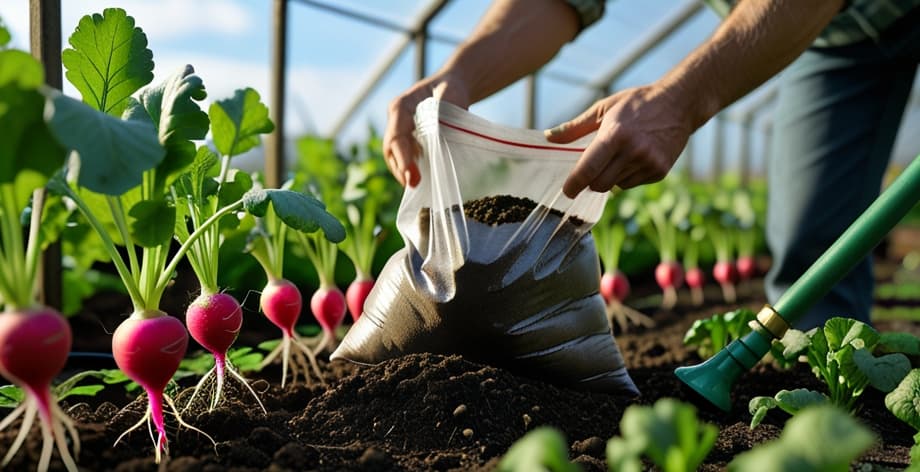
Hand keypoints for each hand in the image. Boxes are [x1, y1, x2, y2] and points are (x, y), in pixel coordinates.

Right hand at [383, 73, 470, 186]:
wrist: (451, 85)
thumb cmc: (451, 90)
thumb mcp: (450, 99)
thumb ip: (442, 118)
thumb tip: (440, 144)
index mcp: (401, 106)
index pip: (397, 135)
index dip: (403, 157)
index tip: (411, 175)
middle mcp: (396, 119)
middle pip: (391, 149)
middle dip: (402, 168)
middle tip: (415, 184)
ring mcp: (399, 130)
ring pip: (395, 155)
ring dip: (405, 172)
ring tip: (418, 185)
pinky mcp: (408, 140)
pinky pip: (404, 156)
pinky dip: (411, 169)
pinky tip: (422, 180)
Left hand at [545, 83, 693, 197]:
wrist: (680, 103)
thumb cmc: (637, 103)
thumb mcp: (604, 108)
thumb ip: (575, 127)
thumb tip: (548, 138)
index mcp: (616, 134)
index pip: (588, 169)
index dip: (574, 184)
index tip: (567, 191)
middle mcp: (633, 151)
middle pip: (599, 184)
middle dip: (591, 181)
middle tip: (591, 168)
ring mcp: (649, 163)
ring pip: (616, 186)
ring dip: (610, 176)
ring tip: (620, 154)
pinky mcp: (660, 171)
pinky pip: (632, 184)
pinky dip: (627, 176)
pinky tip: (635, 156)